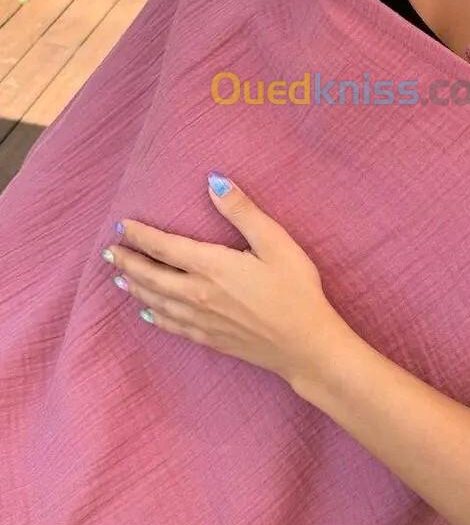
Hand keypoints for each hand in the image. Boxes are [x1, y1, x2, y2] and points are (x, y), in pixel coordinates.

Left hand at [102, 173, 345, 387]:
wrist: (305, 344)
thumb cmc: (295, 289)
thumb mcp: (275, 242)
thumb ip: (242, 211)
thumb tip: (214, 180)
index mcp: (211, 266)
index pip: (164, 247)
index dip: (140, 235)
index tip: (122, 226)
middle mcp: (197, 293)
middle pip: (151, 276)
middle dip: (128, 261)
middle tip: (109, 252)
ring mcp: (201, 320)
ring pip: (156, 302)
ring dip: (135, 287)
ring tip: (120, 277)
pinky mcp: (209, 339)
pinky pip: (171, 326)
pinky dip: (154, 316)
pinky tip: (147, 314)